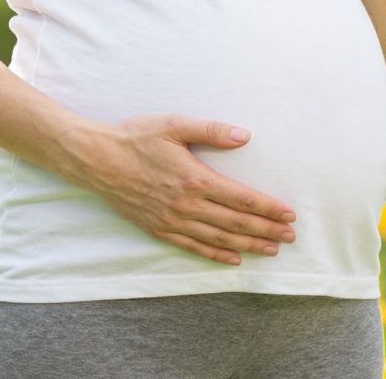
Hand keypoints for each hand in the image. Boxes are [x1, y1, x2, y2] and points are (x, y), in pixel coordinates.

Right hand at [67, 114, 297, 265]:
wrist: (95, 160)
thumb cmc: (136, 138)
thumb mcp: (174, 125)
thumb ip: (211, 130)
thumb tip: (244, 136)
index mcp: (195, 178)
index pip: (241, 199)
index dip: (268, 208)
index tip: (289, 214)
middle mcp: (186, 204)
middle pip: (235, 223)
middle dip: (266, 231)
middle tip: (290, 237)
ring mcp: (171, 220)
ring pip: (218, 239)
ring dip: (248, 245)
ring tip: (271, 250)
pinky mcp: (158, 229)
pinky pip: (193, 247)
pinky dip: (216, 255)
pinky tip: (233, 259)